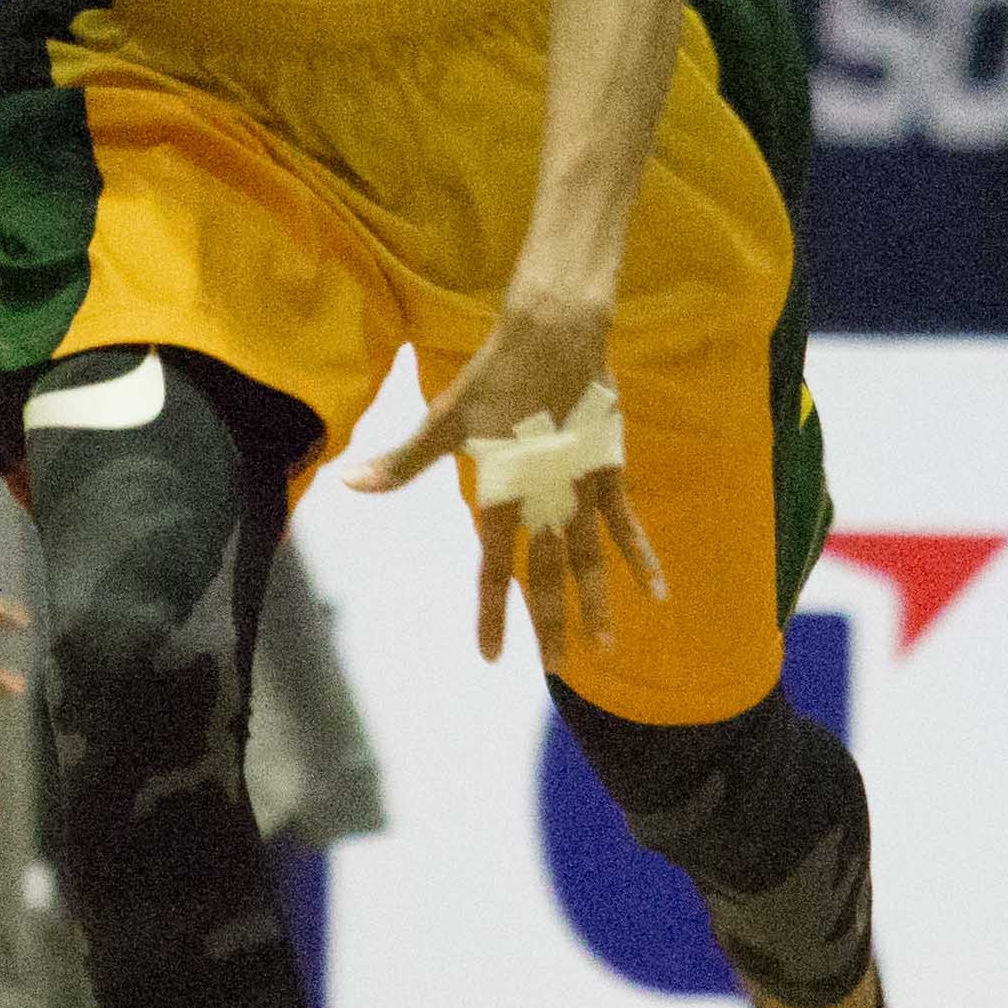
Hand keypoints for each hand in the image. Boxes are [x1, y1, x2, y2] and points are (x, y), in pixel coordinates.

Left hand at [346, 282, 666, 666]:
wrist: (554, 336)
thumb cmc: (496, 375)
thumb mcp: (445, 419)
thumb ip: (405, 461)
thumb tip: (349, 482)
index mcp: (504, 493)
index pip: (494, 568)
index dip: (492, 613)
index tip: (491, 657)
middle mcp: (544, 499)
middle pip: (548, 574)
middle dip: (550, 624)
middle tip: (554, 670)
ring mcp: (581, 487)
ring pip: (589, 558)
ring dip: (597, 604)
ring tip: (605, 649)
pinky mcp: (608, 468)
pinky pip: (626, 522)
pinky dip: (641, 557)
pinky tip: (658, 592)